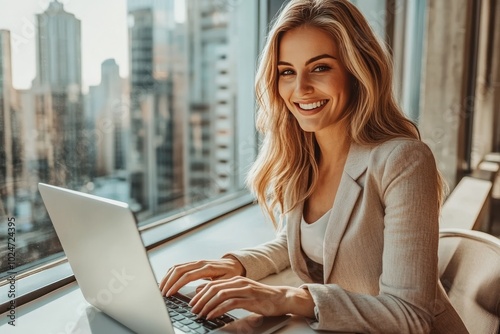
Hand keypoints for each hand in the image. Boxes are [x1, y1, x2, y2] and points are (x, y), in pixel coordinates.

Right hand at [159, 256, 244, 295]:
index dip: (177, 284)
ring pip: (177, 267)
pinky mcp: (194, 264)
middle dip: (168, 281)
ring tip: (161, 288)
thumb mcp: (226, 282)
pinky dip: (171, 273)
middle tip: (162, 293)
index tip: (170, 293)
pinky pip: (179, 266)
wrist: (234, 264)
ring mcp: (196, 262)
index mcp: (207, 268)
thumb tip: (197, 291)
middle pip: (179, 269)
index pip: (188, 275)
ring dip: (167, 277)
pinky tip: (167, 281)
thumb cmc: (231, 274)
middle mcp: (200, 263)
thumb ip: (213, 286)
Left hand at [188, 276, 315, 319]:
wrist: (282, 298)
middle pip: (213, 288)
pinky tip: (212, 316)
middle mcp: (238, 282)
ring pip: (220, 294)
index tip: (192, 304)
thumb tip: (208, 296)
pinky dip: (218, 310)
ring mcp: (244, 289)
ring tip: (200, 314)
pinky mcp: (250, 299)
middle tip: (193, 310)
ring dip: (207, 305)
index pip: (212, 284)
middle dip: (200, 300)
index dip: (200, 294)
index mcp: (235, 280)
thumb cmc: (262, 298)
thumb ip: (227, 293)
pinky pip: (230, 303)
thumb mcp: (242, 293)